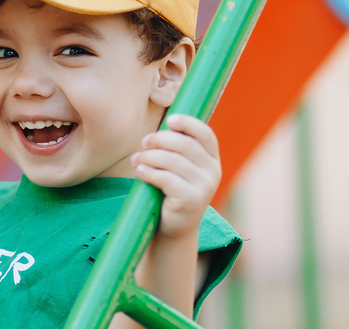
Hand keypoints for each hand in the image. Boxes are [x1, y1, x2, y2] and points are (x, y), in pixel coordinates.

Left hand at [129, 114, 220, 239]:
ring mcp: (204, 187)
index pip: (205, 134)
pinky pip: (166, 179)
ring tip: (136, 159)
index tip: (169, 120)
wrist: (176, 228)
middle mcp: (213, 171)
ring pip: (173, 161)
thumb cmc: (173, 191)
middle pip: (185, 144)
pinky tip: (139, 171)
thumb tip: (160, 128)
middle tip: (143, 143)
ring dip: (149, 156)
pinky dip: (149, 172)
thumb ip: (177, 149)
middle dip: (160, 139)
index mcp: (212, 159)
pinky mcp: (191, 200)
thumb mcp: (180, 168)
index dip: (188, 123)